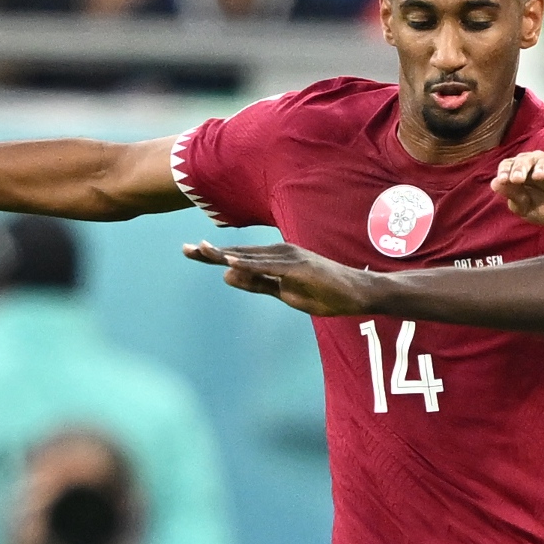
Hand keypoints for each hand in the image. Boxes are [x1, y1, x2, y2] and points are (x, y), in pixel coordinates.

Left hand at [184, 240, 377, 316]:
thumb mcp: (285, 292)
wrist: (358, 293)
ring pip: (251, 257)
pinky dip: (249, 265)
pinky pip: (270, 267)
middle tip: (185, 250)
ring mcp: (290, 258)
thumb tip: (226, 276)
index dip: (214, 255)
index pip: (239, 257)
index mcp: (276, 258)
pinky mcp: (300, 267)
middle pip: (240, 253)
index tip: (190, 251)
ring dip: (226, 255)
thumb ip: (257, 283)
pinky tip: (231, 263)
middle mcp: (280, 252)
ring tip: (201, 251)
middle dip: (211, 252)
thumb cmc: (326, 293)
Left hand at [492, 151, 543, 239]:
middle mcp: (537, 164)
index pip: (509, 164)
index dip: (505, 170)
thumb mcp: (527, 208)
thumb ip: (513, 196)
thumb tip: (495, 183)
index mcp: (522, 171)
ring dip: (540, 167)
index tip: (502, 180)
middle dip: (521, 167)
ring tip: (538, 177)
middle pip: (526, 158)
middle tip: (517, 179)